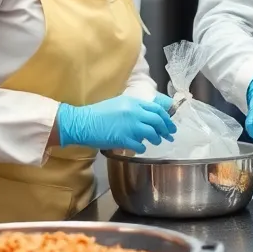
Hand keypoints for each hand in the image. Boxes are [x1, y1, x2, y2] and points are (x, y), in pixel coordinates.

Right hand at [56, 96, 176, 152]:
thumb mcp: (118, 104)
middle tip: (170, 135)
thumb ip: (133, 109)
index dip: (166, 118)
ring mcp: (129, 126)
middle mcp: (134, 112)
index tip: (170, 124)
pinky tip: (142, 148)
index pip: (156, 109)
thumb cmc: (98, 113)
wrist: (82, 122)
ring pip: (151, 133)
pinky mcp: (123, 139)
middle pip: (157, 121)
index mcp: (133, 102)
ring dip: (156, 139)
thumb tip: (147, 117)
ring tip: (157, 142)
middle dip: (166, 129)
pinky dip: (142, 147)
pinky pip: (139, 145)